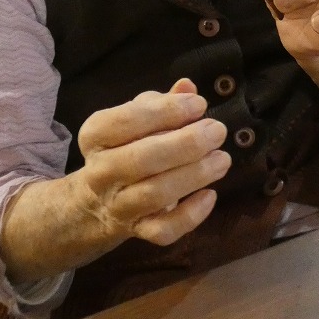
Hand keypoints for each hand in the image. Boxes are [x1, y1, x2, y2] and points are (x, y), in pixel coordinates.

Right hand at [72, 79, 229, 245]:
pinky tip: (210, 195)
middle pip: (142, 159)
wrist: (99, 200)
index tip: (199, 104)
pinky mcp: (136, 231)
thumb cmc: (125, 146)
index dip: (165, 111)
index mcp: (96, 136)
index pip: (125, 121)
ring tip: (222, 159)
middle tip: (217, 131)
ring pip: (154, 195)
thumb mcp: (136, 118)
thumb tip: (187, 87)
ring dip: (193, 175)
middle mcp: (101, 172)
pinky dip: (189, 216)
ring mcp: (118, 204)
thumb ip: (162, 103)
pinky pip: (162, 230)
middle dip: (185, 144)